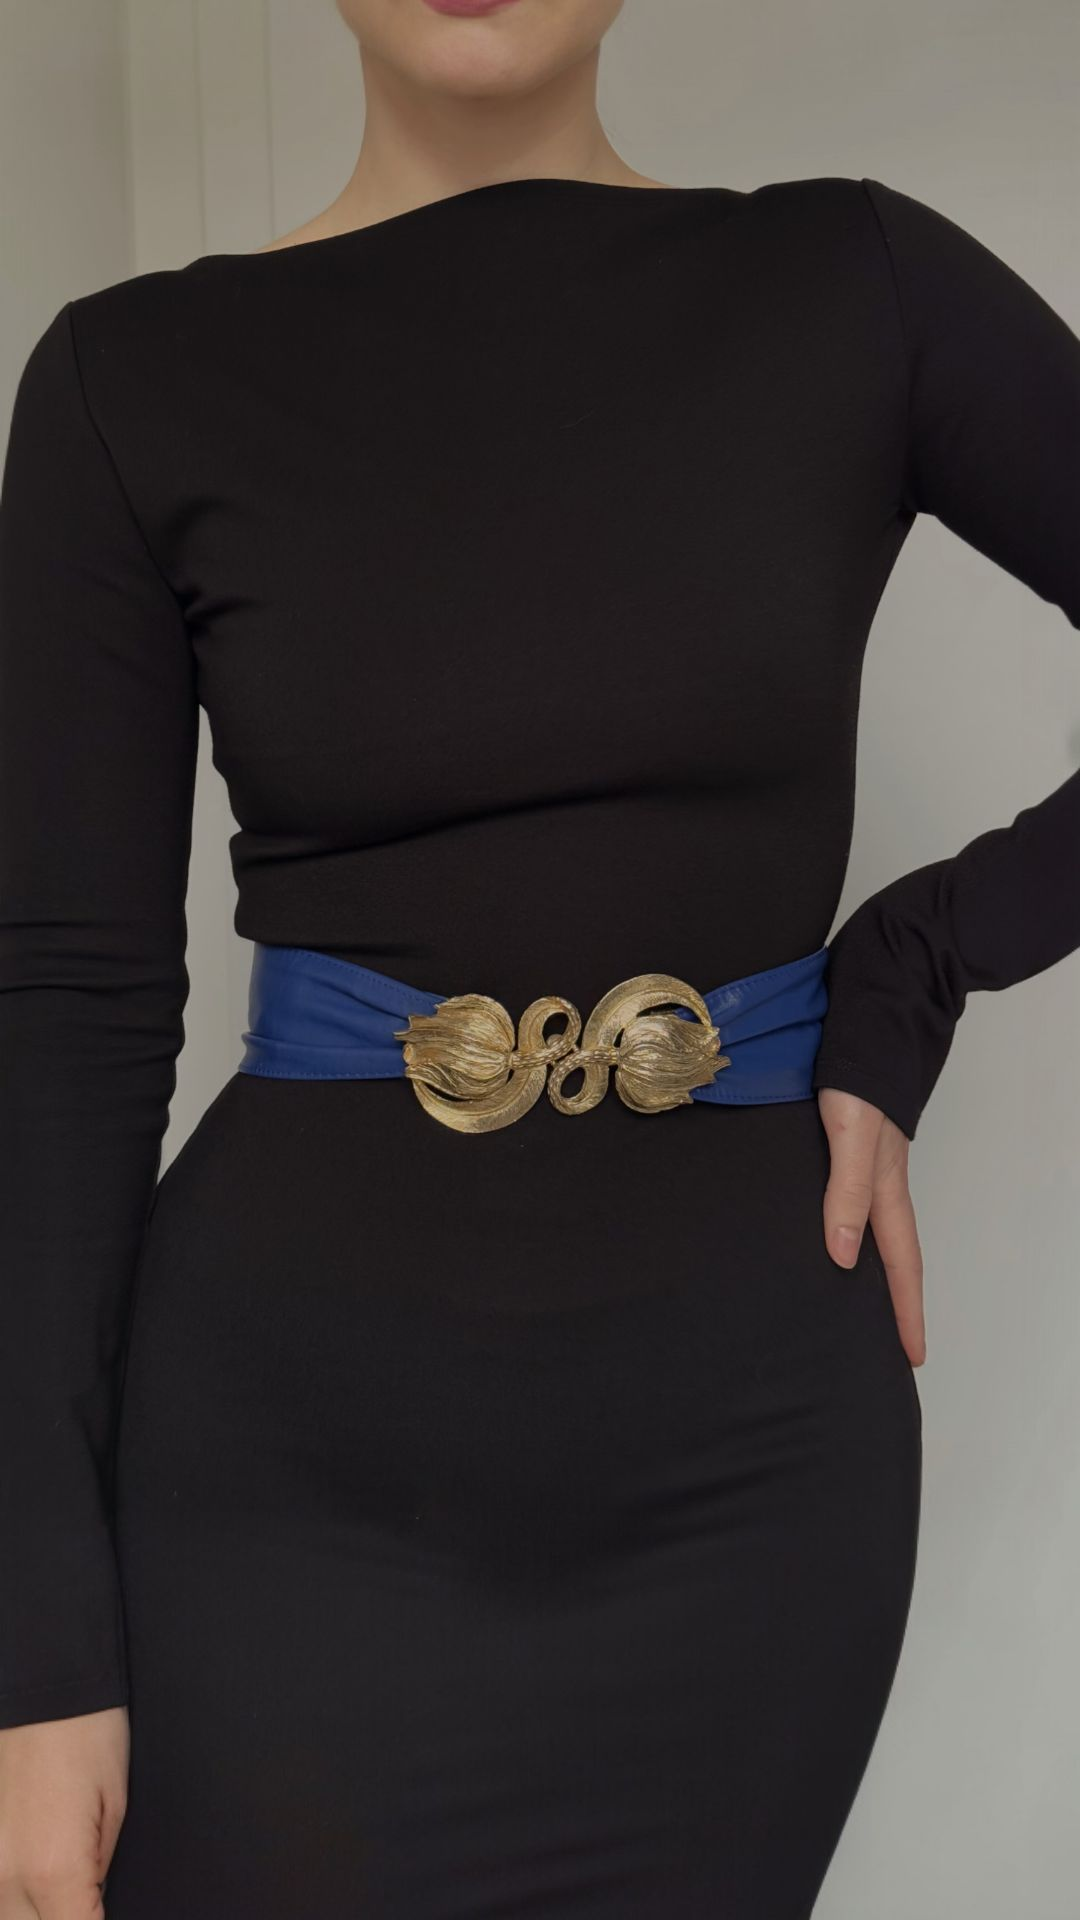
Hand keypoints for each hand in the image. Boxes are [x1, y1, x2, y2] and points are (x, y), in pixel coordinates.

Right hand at [0, 1707, 128, 1919]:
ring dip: (31, 1912)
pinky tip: (34, 1881)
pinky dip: (14, 1895)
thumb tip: (90, 1903)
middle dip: (64, 1918)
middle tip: (81, 1896)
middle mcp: (5, 1877)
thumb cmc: (89, 1735)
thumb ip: (97, 1873)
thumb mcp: (114, 1811)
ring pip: (5, 1918)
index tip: (102, 1912)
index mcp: (53, 1871)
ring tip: (59, 1887)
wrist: (44, 1684)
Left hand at [817, 1086, 926, 1366]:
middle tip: (893, 1347)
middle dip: (898, 1304)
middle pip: (895, 1256)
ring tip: (861, 1307)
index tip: (913, 1355)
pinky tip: (831, 1239)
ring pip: (876, 1232)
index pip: (901, 1264)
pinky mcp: (850, 1148)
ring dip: (875, 1272)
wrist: (867, 1025)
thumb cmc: (857, 1075)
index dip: (905, 1311)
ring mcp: (868, 1165)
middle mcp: (880, 1182)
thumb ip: (847, 1190)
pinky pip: (855, 1205)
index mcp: (885, 1187)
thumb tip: (841, 1255)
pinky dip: (852, 1234)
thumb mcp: (850, 1134)